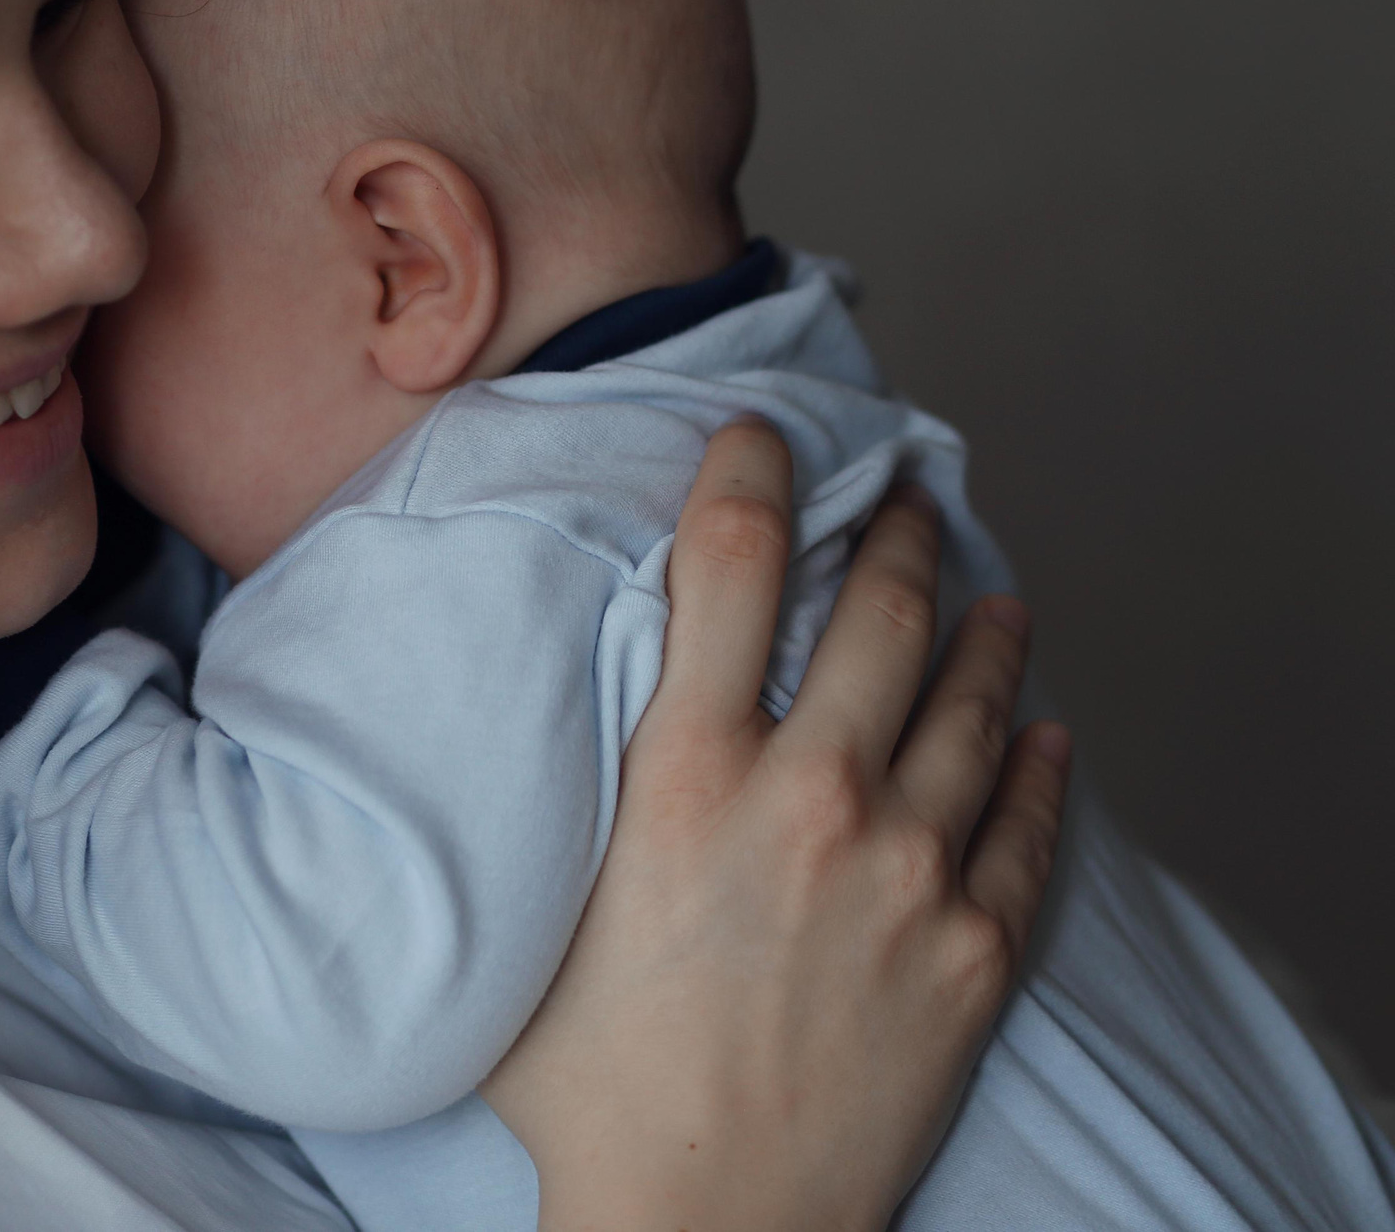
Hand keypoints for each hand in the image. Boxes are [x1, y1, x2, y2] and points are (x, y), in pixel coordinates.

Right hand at [480, 420, 1071, 1231]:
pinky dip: (1045, 767)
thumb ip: (567, 797)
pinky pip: (1029, 829)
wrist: (700, 1224)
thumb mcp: (541, 905)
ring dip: (990, 632)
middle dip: (901, 532)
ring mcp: (909, 875)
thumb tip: (549, 714)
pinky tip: (1049, 732)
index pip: (734, 564)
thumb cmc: (588, 1087)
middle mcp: (810, 801)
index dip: (756, 474)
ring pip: (976, 708)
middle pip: (884, 615)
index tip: (768, 436)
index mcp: (688, 777)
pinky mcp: (973, 953)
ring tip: (996, 593)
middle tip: (909, 492)